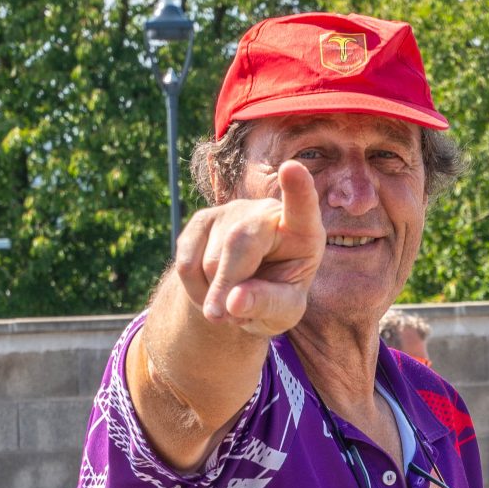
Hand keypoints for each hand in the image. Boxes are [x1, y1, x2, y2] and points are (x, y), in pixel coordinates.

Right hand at [174, 167, 324, 339]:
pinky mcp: (202, 221)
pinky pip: (186, 263)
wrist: (245, 294)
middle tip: (223, 318)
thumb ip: (266, 305)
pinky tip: (211, 293)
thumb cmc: (277, 299)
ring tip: (231, 303)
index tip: (292, 169)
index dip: (298, 188)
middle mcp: (266, 213)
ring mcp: (232, 212)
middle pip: (238, 243)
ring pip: (209, 260)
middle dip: (227, 285)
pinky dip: (194, 290)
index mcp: (302, 231)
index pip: (302, 206)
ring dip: (213, 295)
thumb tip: (233, 302)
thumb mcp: (284, 312)